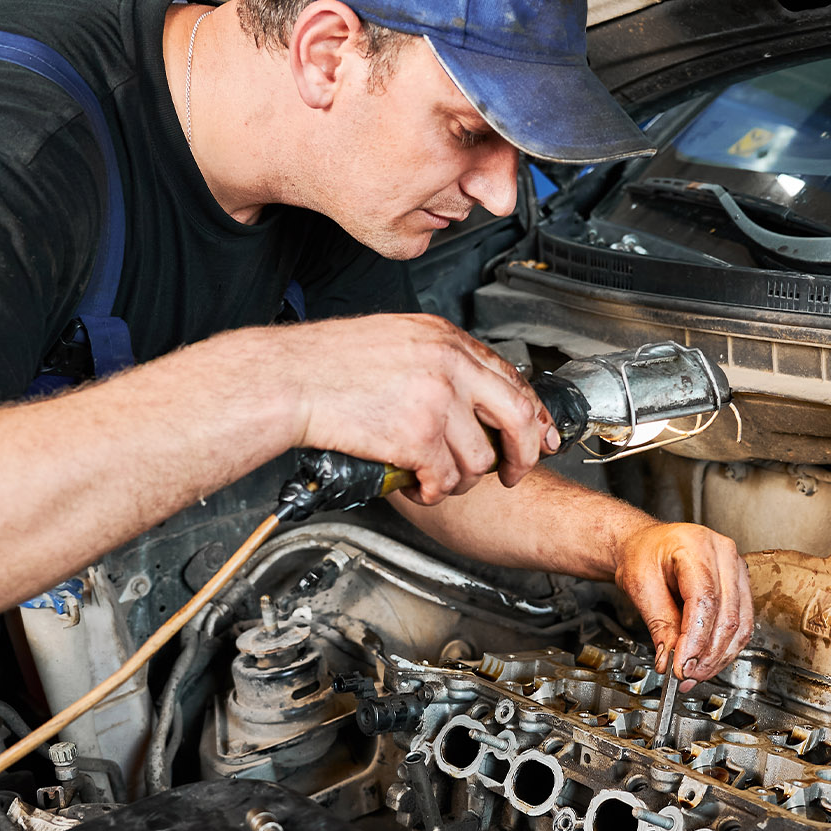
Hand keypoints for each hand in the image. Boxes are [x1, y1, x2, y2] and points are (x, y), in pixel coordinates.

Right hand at [262, 314, 557, 504]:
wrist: (288, 377)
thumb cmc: (327, 361)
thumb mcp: (395, 340)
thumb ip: (437, 359)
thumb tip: (468, 390)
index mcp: (445, 338)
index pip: (511, 377)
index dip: (534, 413)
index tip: (541, 436)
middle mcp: (449, 364)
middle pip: (519, 416)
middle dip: (523, 453)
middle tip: (514, 473)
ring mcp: (436, 400)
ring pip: (480, 457)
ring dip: (463, 479)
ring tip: (439, 480)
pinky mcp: (416, 435)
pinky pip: (445, 478)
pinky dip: (434, 491)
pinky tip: (419, 487)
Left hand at [612, 522, 752, 686]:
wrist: (648, 545)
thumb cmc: (643, 554)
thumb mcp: (640, 586)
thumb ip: (659, 623)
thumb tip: (670, 659)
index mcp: (696, 546)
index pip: (704, 600)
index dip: (695, 640)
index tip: (680, 665)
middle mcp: (723, 554)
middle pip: (727, 615)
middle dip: (707, 654)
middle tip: (685, 675)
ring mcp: (736, 569)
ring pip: (740, 624)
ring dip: (718, 656)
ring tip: (694, 674)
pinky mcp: (739, 585)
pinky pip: (742, 623)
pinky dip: (725, 648)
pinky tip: (707, 662)